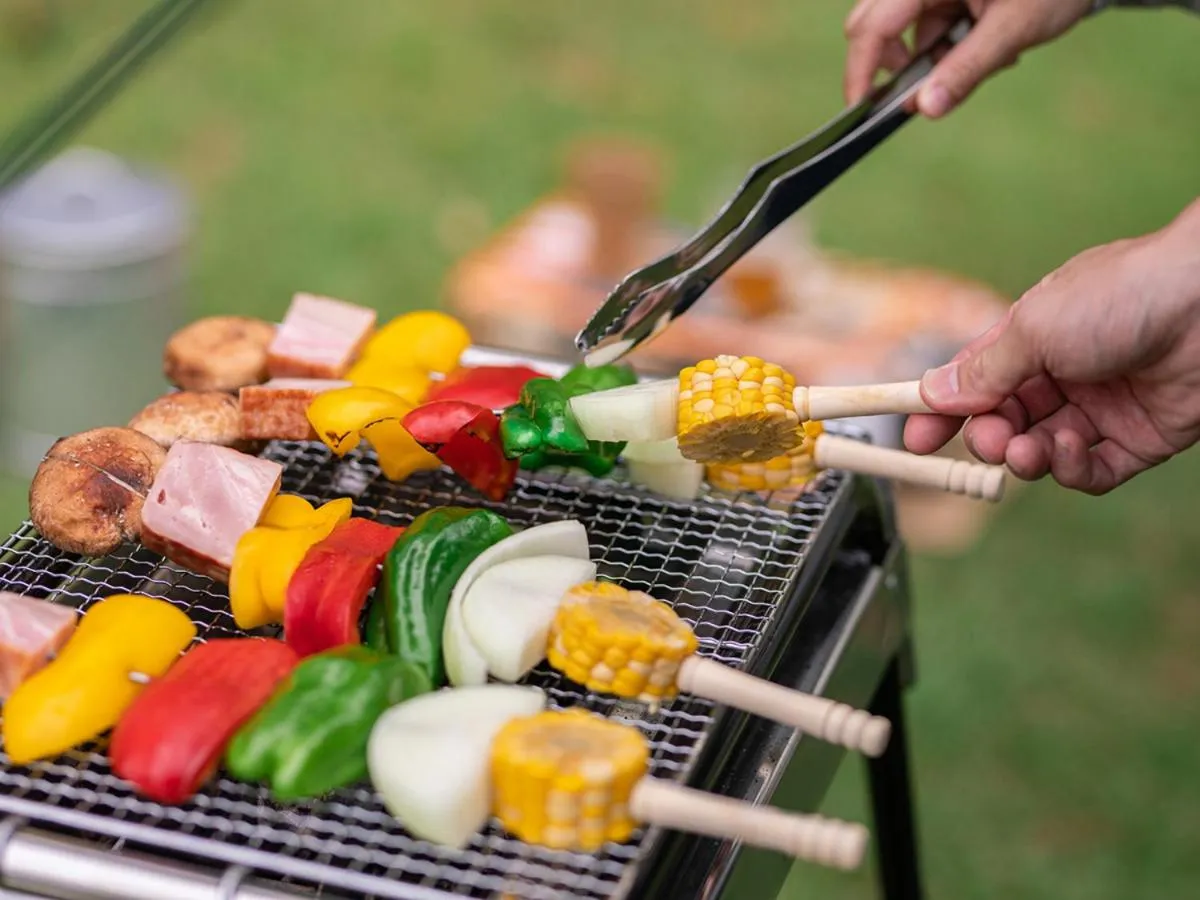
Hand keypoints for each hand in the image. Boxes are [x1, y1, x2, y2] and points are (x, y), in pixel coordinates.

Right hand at [843, 0, 1093, 116]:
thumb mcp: (1014, 28)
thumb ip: (966, 69)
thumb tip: (925, 109)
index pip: (872, 26)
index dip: (860, 70)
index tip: (861, 109)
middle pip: (873, 25)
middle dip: (899, 63)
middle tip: (933, 85)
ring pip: (903, 29)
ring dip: (933, 55)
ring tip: (987, 56)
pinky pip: (926, 24)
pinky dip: (949, 43)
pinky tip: (987, 39)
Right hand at [905, 198, 1199, 493]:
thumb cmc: (1121, 296)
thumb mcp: (1033, 328)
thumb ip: (984, 370)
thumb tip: (933, 393)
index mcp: (1033, 339)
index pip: (975, 381)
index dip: (942, 410)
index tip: (914, 438)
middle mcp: (1065, 374)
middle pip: (1006, 421)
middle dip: (988, 436)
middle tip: (988, 440)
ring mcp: (1102, 408)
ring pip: (1043, 450)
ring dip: (1026, 456)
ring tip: (1026, 450)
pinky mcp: (1140, 439)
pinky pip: (1092, 471)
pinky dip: (1072, 469)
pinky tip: (1070, 450)